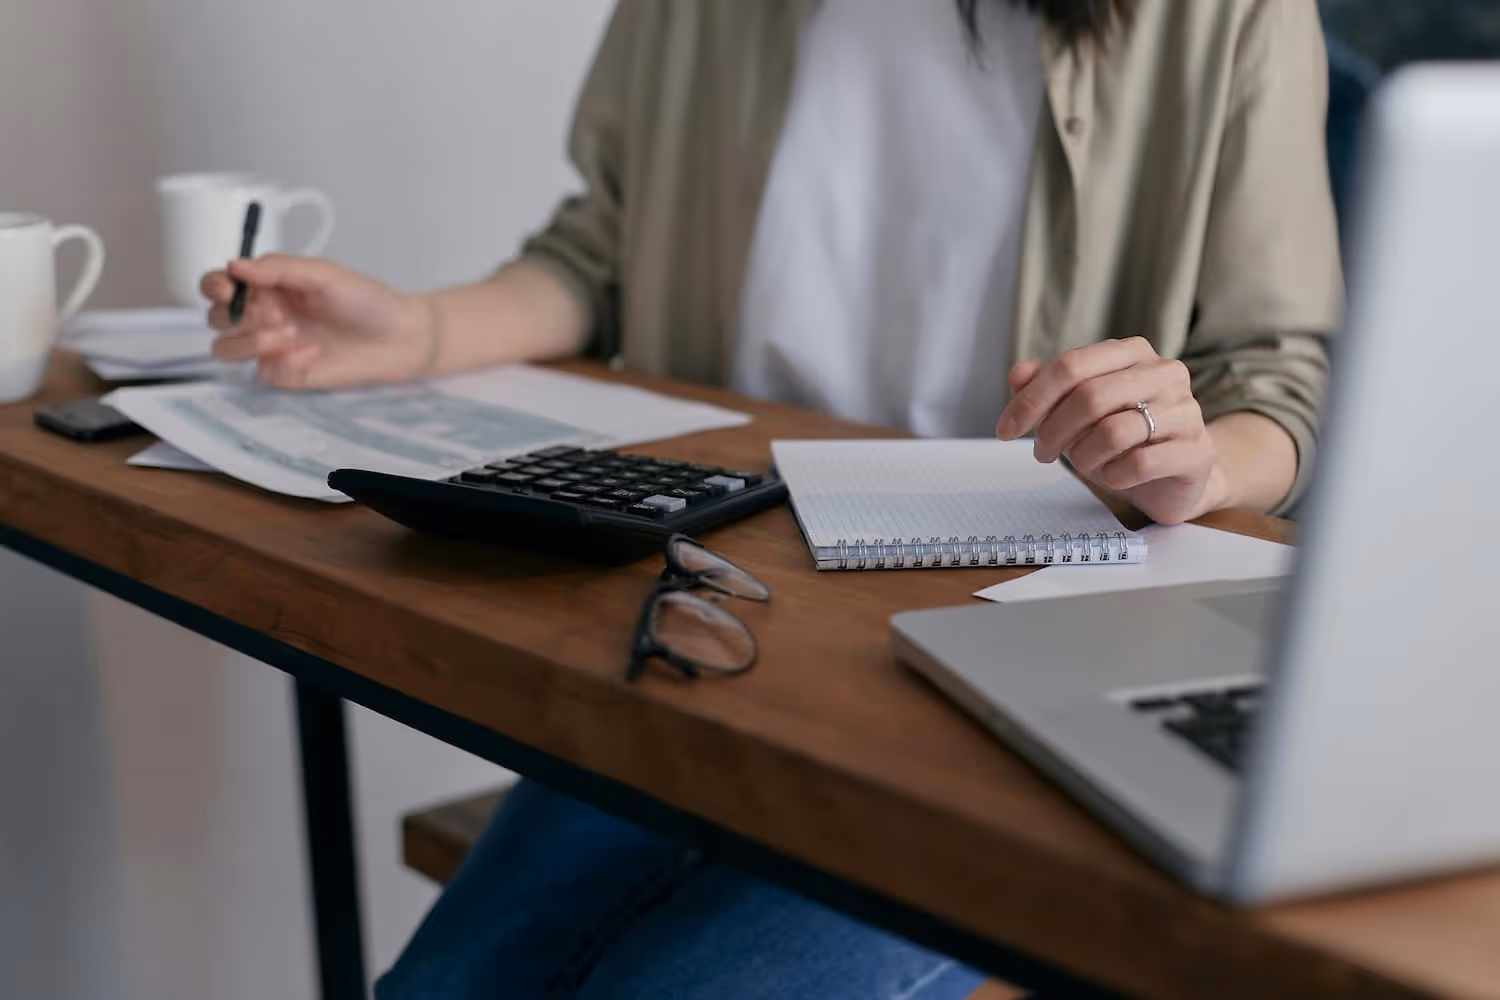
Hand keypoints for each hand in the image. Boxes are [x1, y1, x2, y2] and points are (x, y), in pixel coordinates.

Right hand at [202, 255, 433, 387]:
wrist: (399, 339)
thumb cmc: (367, 302)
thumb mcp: (324, 274)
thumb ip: (278, 268)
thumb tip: (234, 265)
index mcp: (268, 285)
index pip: (219, 284)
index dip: (215, 285)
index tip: (229, 287)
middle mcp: (263, 315)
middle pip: (214, 316)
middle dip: (235, 313)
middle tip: (274, 311)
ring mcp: (271, 347)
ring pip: (224, 347)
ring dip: (248, 339)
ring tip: (290, 331)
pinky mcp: (284, 374)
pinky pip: (261, 372)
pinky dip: (281, 361)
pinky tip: (311, 353)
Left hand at [996, 338, 1227, 523]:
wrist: (1174, 477)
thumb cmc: (1121, 438)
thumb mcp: (1077, 411)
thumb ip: (1048, 388)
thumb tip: (1018, 374)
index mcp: (1132, 353)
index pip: (1071, 366)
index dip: (1031, 399)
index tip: (1005, 430)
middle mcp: (1165, 372)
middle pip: (1089, 397)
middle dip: (1053, 431)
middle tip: (1042, 453)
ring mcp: (1186, 410)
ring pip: (1113, 432)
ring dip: (1083, 456)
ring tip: (1083, 464)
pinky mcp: (1196, 451)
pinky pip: (1140, 463)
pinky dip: (1114, 476)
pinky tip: (1113, 476)